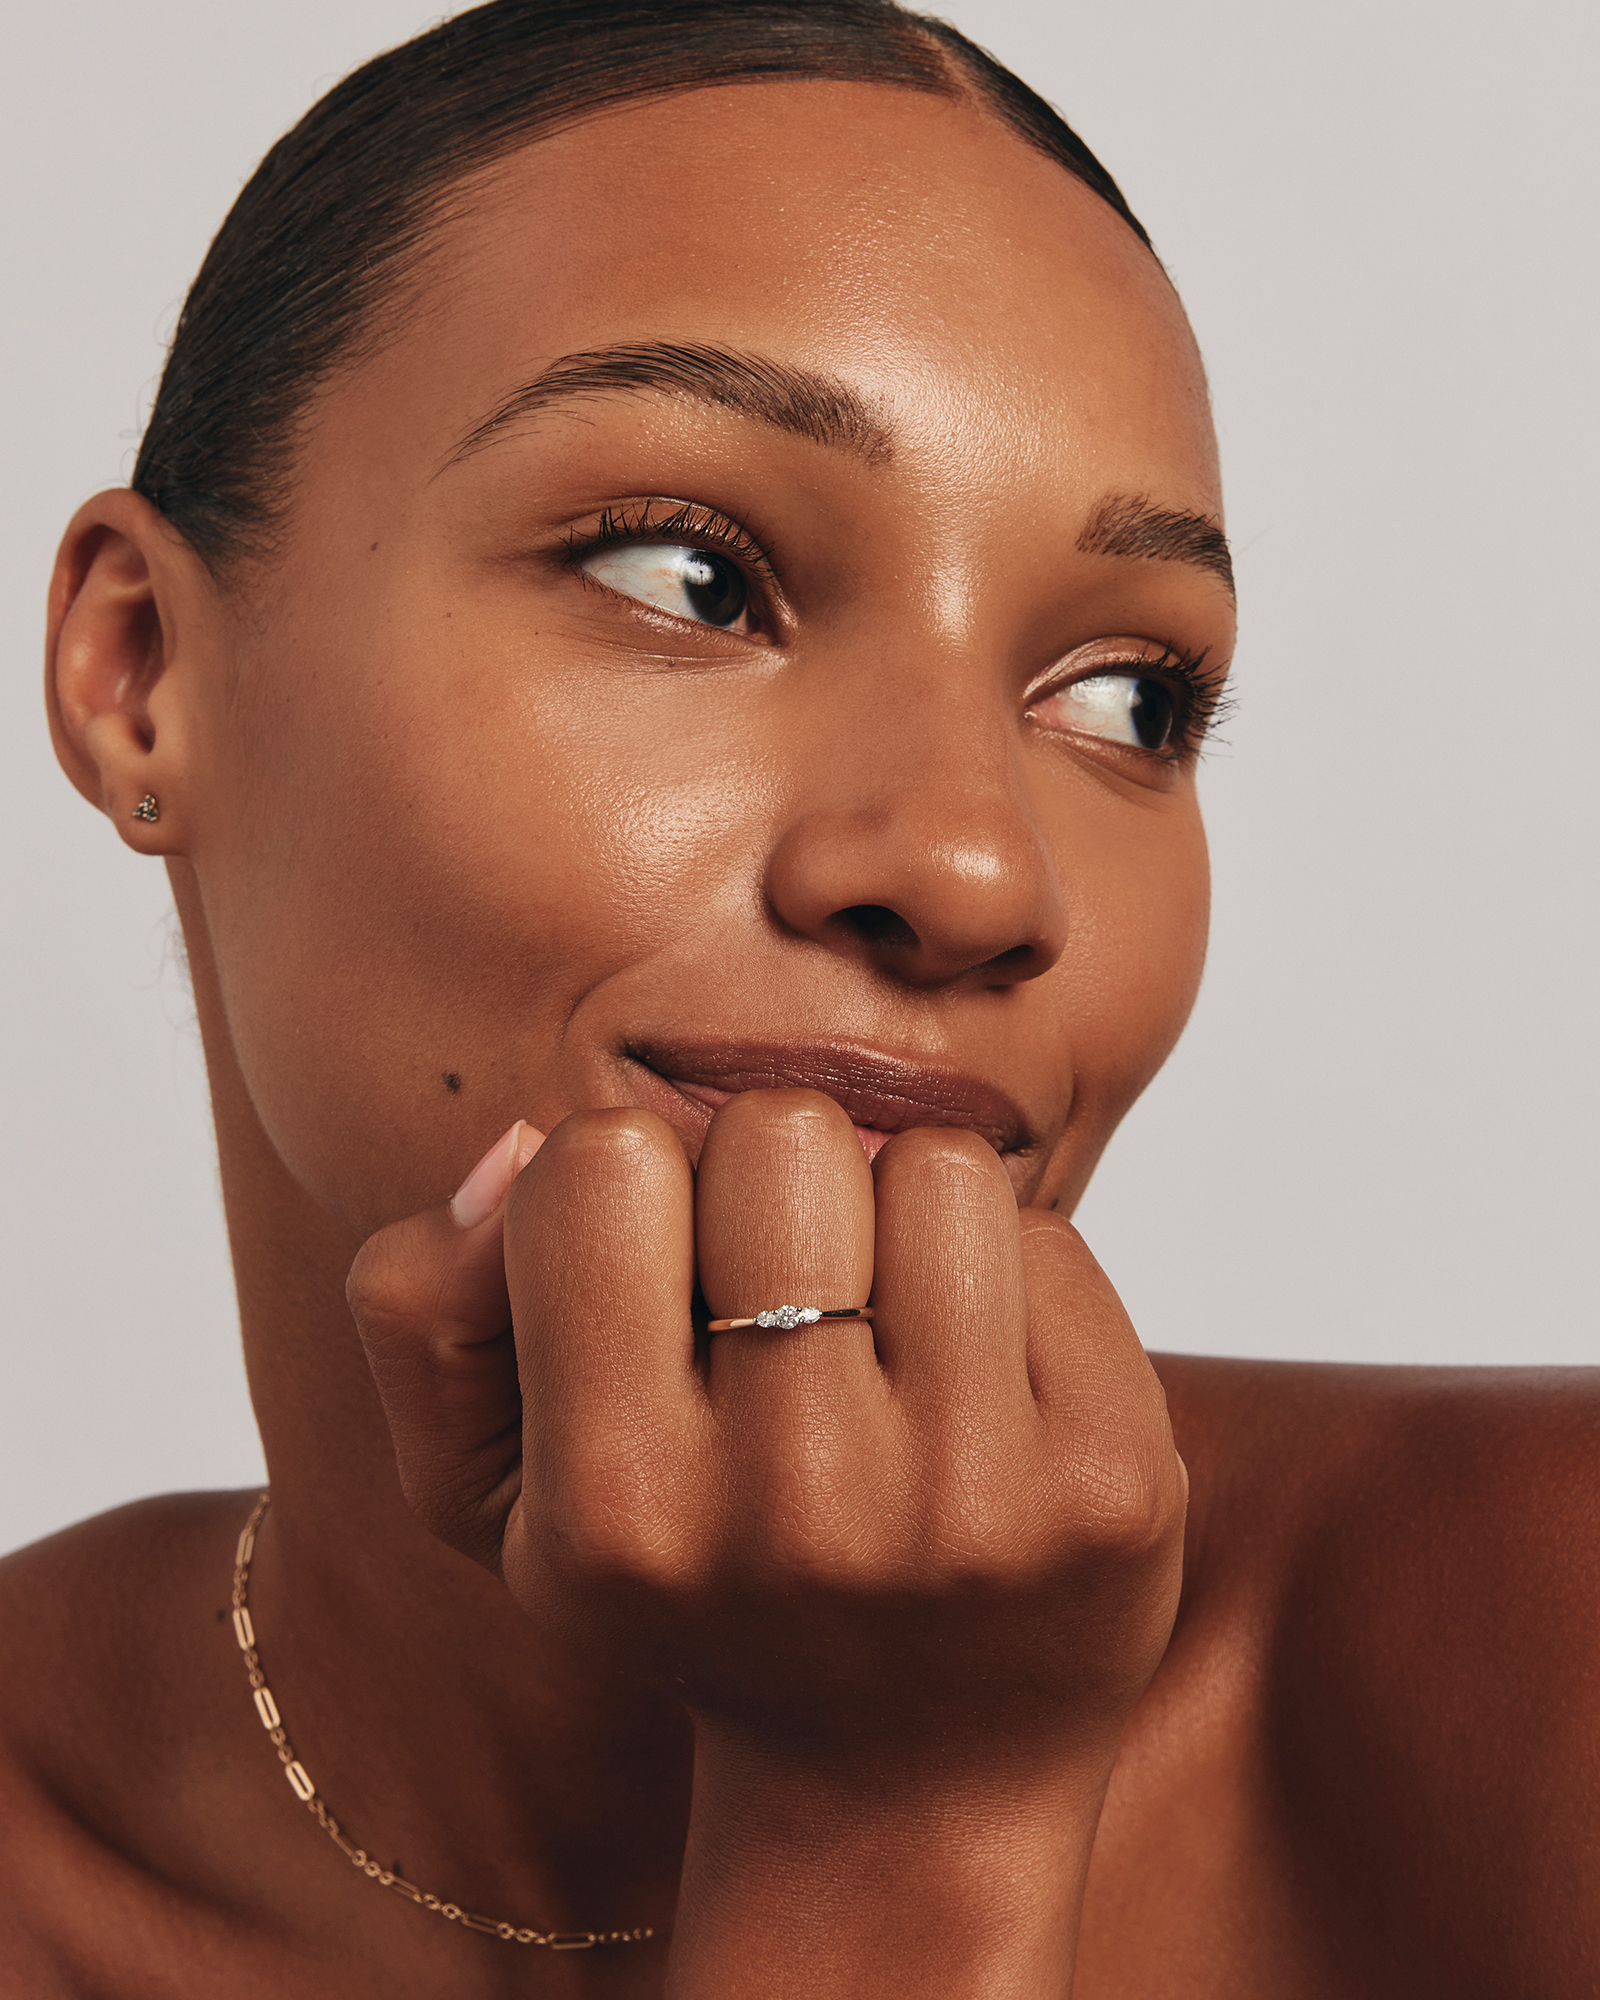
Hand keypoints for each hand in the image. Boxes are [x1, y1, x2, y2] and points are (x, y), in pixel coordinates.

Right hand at [349, 1090, 1186, 1992]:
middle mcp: (797, 1511)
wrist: (904, 1782)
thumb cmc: (692, 1591)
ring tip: (888, 1338)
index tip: (661, 1276)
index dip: (630, 1188)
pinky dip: (1010, 1280)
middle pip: (782, 1132)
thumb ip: (426, 1310)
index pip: (600, 1164)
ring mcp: (974, 1503)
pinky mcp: (1115, 1485)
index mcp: (616, 1509)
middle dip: (777, 1180)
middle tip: (789, 1292)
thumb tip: (521, 1141)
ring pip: (936, 1166)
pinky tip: (987, 1393)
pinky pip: (1053, 1240)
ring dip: (902, 1218)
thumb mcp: (496, 1495)